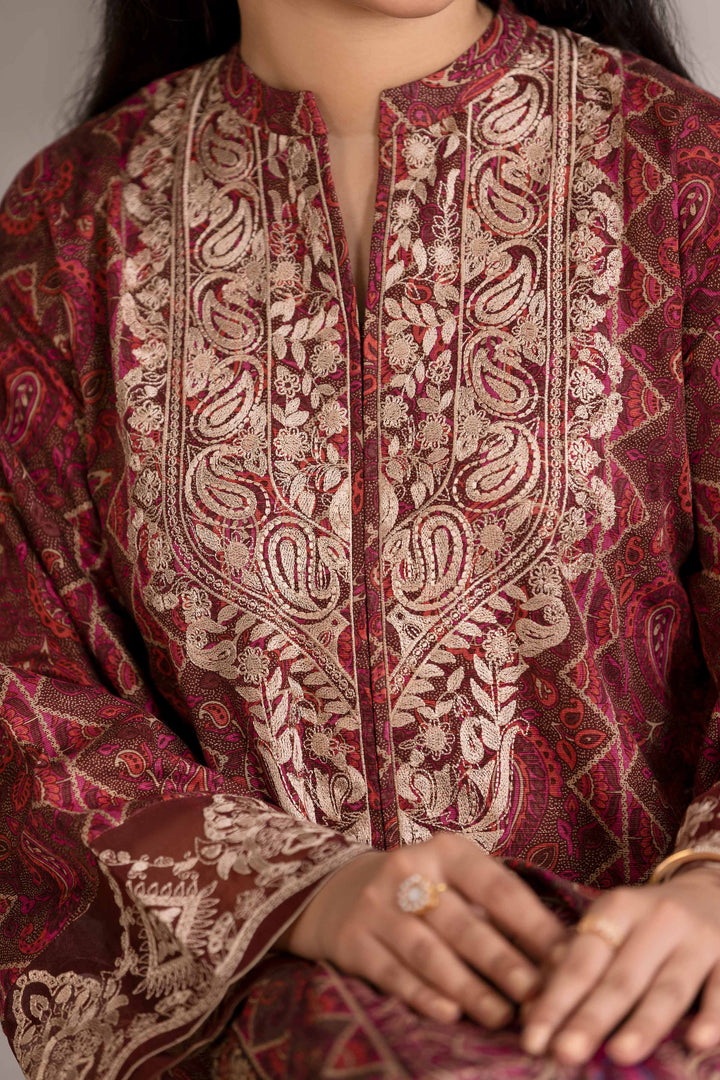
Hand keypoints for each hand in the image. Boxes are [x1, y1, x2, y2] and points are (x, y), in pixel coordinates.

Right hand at [276, 833, 567, 1028]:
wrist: (339, 892)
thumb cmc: (424, 891)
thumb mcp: (458, 881)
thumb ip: (501, 910)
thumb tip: (563, 954)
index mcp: (447, 850)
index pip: (498, 889)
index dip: (534, 927)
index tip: (567, 960)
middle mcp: (409, 869)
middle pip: (465, 924)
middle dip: (505, 963)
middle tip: (539, 997)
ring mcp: (376, 906)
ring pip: (429, 953)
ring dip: (470, 988)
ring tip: (503, 1016)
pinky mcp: (352, 941)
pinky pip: (393, 973)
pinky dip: (423, 995)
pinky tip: (451, 1014)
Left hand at [520, 867, 719, 1066]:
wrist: (713, 894)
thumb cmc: (647, 925)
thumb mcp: (612, 927)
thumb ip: (574, 963)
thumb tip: (530, 1007)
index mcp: (617, 910)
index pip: (582, 961)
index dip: (556, 1000)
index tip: (532, 1039)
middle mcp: (656, 920)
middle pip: (620, 978)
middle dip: (591, 1018)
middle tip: (564, 1053)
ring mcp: (698, 940)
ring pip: (669, 988)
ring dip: (644, 1023)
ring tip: (618, 1054)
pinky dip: (711, 1016)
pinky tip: (697, 1042)